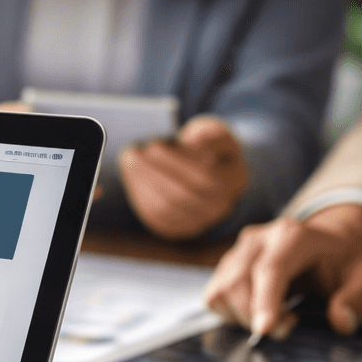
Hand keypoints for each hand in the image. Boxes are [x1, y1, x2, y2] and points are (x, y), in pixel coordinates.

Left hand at [121, 115, 249, 238]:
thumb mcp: (215, 133)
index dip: (176, 162)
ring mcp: (197, 221)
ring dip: (142, 183)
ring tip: (128, 160)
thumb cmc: (210, 147)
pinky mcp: (177, 228)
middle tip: (132, 152)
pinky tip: (131, 175)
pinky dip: (140, 195)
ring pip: (166, 209)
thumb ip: (207, 136)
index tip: (153, 144)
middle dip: (153, 172)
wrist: (209, 172)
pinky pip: (156, 217)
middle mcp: (218, 208)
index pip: (204, 178)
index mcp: (233, 182)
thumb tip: (189, 144)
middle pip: (182, 195)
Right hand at [203, 204, 361, 337]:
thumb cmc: (348, 265)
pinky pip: (214, 297)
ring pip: (220, 292)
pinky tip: (258, 311)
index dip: (264, 302)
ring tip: (275, 317)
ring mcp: (239, 250)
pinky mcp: (227, 265)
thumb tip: (340, 321)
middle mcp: (260, 238)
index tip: (264, 332)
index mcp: (294, 235)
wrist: (331, 247)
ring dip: (242, 317)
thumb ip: (359, 298)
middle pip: (237, 284)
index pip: (270, 269)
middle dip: (255, 317)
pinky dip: (231, 313)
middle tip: (287, 327)